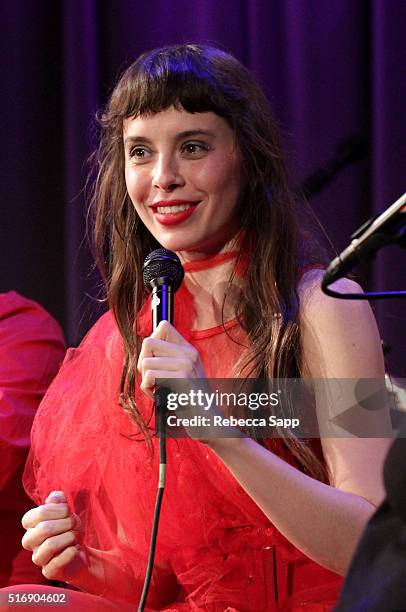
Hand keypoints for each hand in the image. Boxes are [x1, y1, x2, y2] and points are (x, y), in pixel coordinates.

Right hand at [21, 490, 83, 580]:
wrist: (80, 551)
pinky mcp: (48, 572)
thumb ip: (58, 501)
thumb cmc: (69, 528)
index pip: (33, 516)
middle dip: (65, 523)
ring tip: (75, 536)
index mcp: (31, 525)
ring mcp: (38, 558)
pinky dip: (71, 552)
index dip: (53, 510)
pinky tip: (75, 548)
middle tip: (74, 523)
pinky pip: (57, 562)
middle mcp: (31, 542)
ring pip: (50, 545)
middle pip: (43, 529)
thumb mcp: (66, 511)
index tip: (67, 510)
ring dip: (69, 537)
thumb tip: (53, 498)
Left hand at [137, 320, 239, 441]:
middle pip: (148, 342)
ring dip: (146, 382)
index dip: (151, 343)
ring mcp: (186, 364)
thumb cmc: (191, 402)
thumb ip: (168, 359)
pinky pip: (149, 377)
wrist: (210, 423)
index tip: (155, 361)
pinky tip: (161, 398)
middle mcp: (189, 353)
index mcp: (189, 350)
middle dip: (143, 362)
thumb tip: (145, 348)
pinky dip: (149, 391)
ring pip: (145, 363)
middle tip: (154, 379)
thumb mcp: (182, 374)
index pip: (163, 325)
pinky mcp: (181, 378)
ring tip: (160, 391)